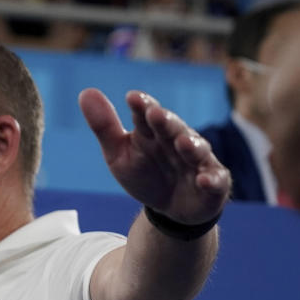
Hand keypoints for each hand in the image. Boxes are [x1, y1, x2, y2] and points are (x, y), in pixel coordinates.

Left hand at [79, 88, 229, 223]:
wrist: (170, 207)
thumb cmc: (144, 174)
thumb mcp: (118, 154)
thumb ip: (104, 127)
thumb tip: (85, 92)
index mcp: (151, 132)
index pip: (146, 115)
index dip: (141, 106)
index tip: (132, 97)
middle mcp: (177, 140)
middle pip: (172, 128)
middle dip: (165, 121)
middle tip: (155, 114)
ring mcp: (198, 160)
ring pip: (197, 150)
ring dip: (190, 146)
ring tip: (182, 142)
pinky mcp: (213, 182)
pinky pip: (214, 180)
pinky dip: (210, 180)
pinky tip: (203, 180)